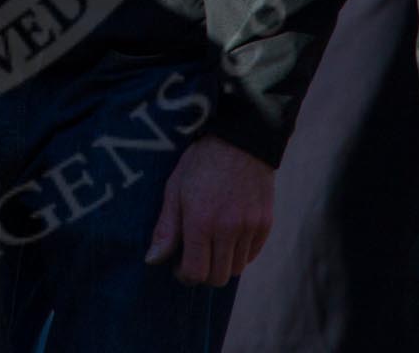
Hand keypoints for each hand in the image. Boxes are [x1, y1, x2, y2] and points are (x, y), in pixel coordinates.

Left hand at [144, 134, 273, 286]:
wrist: (240, 140)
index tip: (179, 265)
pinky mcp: (266, 223)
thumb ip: (166, 229)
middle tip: (195, 257)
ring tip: (212, 244)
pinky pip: (252, 254)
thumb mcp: (174, 189)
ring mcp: (250, 227)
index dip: (185, 275)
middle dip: (204, 274)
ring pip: (238, 269)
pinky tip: (229, 236)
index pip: (196, 272)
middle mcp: (228, 229)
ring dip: (223, 263)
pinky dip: (240, 253)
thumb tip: (152, 260)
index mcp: (201, 222)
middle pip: (219, 277)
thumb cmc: (201, 163)